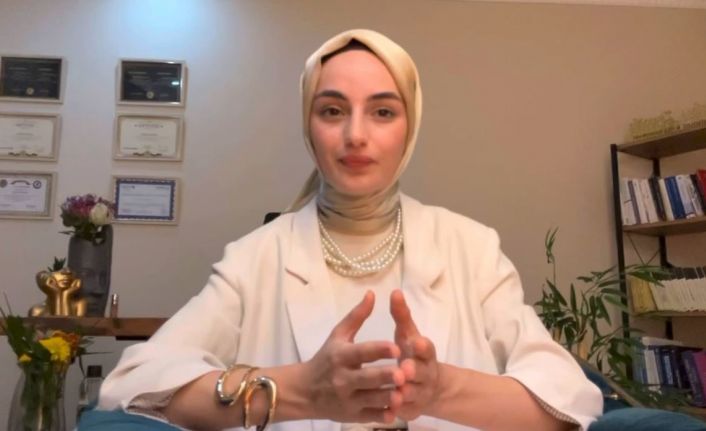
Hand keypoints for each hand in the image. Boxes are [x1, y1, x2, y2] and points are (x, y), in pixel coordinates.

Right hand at [304, 290, 405, 422]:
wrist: (304, 391)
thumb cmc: (325, 359)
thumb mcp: (338, 336)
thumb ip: (357, 316)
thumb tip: (372, 294)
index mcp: (342, 355)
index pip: (362, 352)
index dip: (379, 349)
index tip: (396, 346)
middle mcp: (343, 378)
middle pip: (369, 378)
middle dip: (386, 376)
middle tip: (404, 374)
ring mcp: (348, 399)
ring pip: (373, 399)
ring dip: (391, 397)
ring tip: (406, 392)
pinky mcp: (352, 416)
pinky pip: (371, 417)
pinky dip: (384, 415)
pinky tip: (396, 409)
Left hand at [390, 289, 439, 420]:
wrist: (427, 386)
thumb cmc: (411, 354)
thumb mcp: (408, 334)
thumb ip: (401, 315)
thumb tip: (394, 292)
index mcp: (425, 353)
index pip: (427, 348)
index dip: (422, 346)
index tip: (416, 342)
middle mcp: (426, 373)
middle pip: (421, 373)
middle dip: (413, 371)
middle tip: (403, 369)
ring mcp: (420, 393)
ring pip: (412, 394)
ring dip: (404, 393)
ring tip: (395, 393)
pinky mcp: (412, 410)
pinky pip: (405, 412)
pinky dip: (397, 412)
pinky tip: (388, 411)